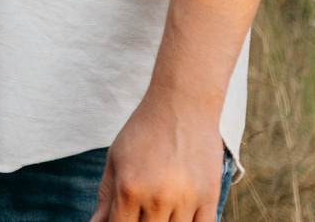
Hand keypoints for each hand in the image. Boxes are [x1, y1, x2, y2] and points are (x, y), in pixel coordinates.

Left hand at [92, 91, 224, 221]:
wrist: (182, 103)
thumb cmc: (143, 130)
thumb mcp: (116, 158)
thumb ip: (106, 196)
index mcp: (129, 188)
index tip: (123, 217)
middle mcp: (157, 197)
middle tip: (141, 210)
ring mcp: (186, 200)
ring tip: (159, 210)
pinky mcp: (209, 198)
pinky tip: (179, 217)